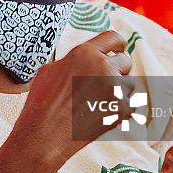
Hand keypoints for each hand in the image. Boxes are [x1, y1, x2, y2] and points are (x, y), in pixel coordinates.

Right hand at [14, 31, 133, 168]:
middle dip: (117, 70)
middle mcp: (103, 66)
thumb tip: (86, 57)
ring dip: (119, 90)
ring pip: (130, 83)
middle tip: (104, 82)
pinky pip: (131, 104)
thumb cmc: (42, 102)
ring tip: (97, 101)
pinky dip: (120, 109)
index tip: (118, 51)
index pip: (114, 37)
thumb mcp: (51, 69)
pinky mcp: (122, 110)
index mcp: (85, 52)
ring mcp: (115, 89)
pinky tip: (101, 114)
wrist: (44, 135)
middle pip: (126, 61)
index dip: (117, 45)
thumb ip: (75, 59)